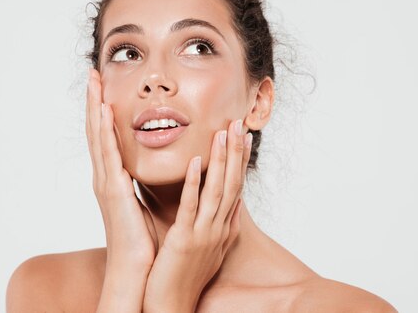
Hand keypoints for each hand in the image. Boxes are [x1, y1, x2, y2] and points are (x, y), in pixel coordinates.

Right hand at [86, 68, 156, 311]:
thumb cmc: (141, 238)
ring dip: (95, 107)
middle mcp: (105, 176)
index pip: (106, 137)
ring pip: (98, 137)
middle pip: (96, 130)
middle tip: (93, 73)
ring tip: (95, 81)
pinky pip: (109, 154)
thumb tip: (150, 165)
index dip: (103, 111)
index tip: (104, 87)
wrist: (135, 268)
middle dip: (94, 100)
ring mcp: (106, 182)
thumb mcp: (141, 201)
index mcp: (113, 178)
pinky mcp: (113, 190)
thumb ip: (141, 181)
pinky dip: (104, 130)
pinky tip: (104, 111)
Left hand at [142, 119, 251, 312]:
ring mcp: (204, 234)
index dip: (242, 161)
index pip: (237, 188)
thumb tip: (231, 205)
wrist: (172, 307)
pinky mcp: (185, 241)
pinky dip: (194, 184)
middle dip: (236, 152)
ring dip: (221, 160)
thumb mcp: (209, 247)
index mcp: (223, 228)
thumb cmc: (185, 276)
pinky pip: (191, 207)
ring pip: (217, 190)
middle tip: (240, 122)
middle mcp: (219, 228)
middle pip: (232, 183)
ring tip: (224, 132)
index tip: (245, 136)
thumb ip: (218, 223)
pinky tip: (195, 162)